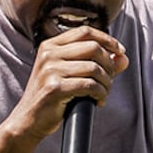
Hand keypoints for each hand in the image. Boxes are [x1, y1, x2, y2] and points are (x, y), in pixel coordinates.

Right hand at [11, 25, 129, 139]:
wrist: (28, 120)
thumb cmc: (52, 98)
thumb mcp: (72, 75)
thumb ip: (97, 64)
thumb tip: (124, 57)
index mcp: (50, 45)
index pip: (86, 31)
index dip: (107, 39)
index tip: (121, 51)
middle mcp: (49, 54)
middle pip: (93, 48)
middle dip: (109, 65)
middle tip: (109, 80)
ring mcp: (50, 70)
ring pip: (94, 68)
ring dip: (106, 83)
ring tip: (103, 93)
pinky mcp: (54, 88)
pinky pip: (89, 85)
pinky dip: (100, 94)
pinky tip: (98, 101)